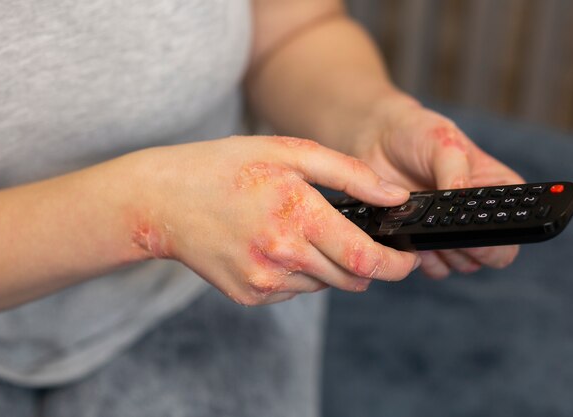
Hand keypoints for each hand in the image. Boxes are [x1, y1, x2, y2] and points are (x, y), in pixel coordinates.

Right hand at [129, 136, 420, 304]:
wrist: (162, 201)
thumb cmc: (226, 168)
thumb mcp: (288, 153)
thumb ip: (349, 174)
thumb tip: (395, 198)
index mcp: (297, 215)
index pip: (365, 259)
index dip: (397, 265)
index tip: (409, 259)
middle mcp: (282, 256)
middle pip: (351, 279)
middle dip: (368, 265)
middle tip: (360, 240)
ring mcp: (263, 280)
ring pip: (324, 284)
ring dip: (330, 265)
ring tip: (302, 231)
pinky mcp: (250, 296)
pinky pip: (295, 290)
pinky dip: (300, 272)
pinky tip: (276, 244)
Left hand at [353, 94, 523, 278]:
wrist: (379, 141)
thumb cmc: (418, 134)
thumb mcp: (442, 142)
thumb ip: (455, 170)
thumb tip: (461, 194)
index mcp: (495, 189)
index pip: (515, 226)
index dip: (501, 237)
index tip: (475, 229)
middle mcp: (476, 215)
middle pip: (491, 256)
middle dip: (469, 250)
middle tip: (445, 230)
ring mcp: (449, 231)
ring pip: (462, 265)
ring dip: (445, 254)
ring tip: (425, 227)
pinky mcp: (424, 242)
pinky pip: (434, 267)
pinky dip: (423, 259)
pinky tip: (412, 236)